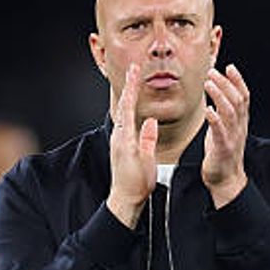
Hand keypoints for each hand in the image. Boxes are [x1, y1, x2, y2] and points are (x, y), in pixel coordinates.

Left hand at [106, 63, 157, 227]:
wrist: (125, 199)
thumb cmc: (137, 184)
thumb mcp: (147, 162)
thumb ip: (148, 140)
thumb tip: (150, 122)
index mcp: (126, 138)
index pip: (129, 107)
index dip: (132, 88)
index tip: (135, 71)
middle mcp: (119, 137)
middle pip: (125, 106)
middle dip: (130, 87)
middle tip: (134, 69)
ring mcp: (119, 141)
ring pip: (124, 113)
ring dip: (130, 97)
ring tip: (135, 83)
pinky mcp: (121, 146)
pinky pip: (126, 122)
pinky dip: (130, 110)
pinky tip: (134, 107)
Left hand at [202, 64, 248, 207]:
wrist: (226, 180)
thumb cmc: (222, 155)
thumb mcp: (225, 130)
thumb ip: (223, 114)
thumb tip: (216, 97)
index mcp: (240, 122)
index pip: (243, 97)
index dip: (238, 81)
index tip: (230, 67)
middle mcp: (239, 128)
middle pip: (237, 100)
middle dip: (226, 83)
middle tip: (213, 71)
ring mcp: (232, 138)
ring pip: (230, 112)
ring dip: (220, 95)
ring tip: (209, 83)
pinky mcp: (223, 149)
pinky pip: (220, 132)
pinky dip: (215, 120)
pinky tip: (208, 110)